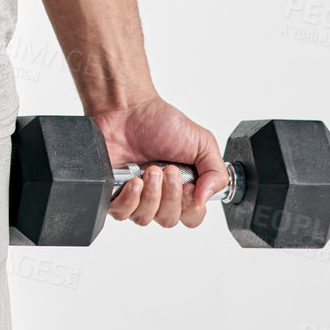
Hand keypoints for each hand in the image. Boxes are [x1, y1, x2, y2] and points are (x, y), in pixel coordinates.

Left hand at [88, 95, 229, 230]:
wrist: (127, 108)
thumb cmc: (160, 122)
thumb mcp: (202, 142)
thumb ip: (216, 172)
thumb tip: (205, 199)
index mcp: (183, 187)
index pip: (192, 217)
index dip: (191, 207)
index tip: (188, 186)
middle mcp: (158, 195)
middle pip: (168, 220)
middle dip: (170, 195)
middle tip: (167, 170)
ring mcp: (135, 195)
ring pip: (145, 218)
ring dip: (151, 195)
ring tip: (149, 170)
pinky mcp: (112, 193)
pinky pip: (121, 213)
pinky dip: (129, 199)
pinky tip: (133, 181)